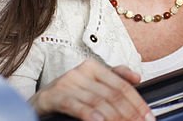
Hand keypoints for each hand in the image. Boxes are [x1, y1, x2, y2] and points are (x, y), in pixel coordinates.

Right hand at [29, 60, 153, 120]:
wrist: (34, 104)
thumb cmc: (67, 97)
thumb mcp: (91, 86)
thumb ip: (114, 79)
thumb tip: (137, 79)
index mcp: (94, 67)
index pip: (122, 86)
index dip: (137, 103)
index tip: (148, 117)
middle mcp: (81, 71)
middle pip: (113, 94)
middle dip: (129, 113)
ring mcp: (67, 82)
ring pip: (98, 101)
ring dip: (114, 117)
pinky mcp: (52, 96)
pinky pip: (75, 105)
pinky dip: (89, 114)